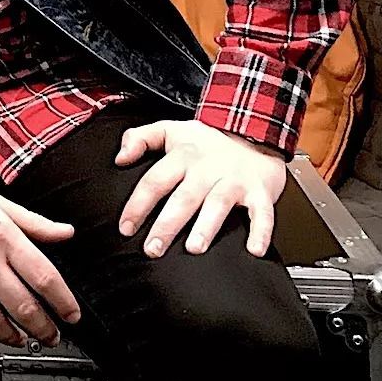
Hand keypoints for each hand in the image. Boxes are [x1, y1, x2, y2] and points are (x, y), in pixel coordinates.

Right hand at [0, 147, 81, 351]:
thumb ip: (33, 222)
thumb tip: (65, 233)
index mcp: (1, 233)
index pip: (44, 277)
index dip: (64, 303)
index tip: (71, 315)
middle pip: (23, 306)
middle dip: (44, 329)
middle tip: (51, 336)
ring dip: (12, 337)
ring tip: (21, 339)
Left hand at [115, 119, 285, 258]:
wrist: (254, 133)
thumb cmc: (206, 142)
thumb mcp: (170, 130)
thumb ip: (139, 138)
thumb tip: (119, 158)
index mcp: (183, 155)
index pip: (155, 181)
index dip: (138, 205)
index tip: (126, 228)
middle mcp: (207, 169)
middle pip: (184, 197)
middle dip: (167, 224)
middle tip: (153, 249)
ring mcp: (235, 180)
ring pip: (219, 203)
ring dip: (206, 227)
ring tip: (194, 249)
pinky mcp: (260, 191)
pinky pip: (262, 212)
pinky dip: (260, 231)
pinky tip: (253, 250)